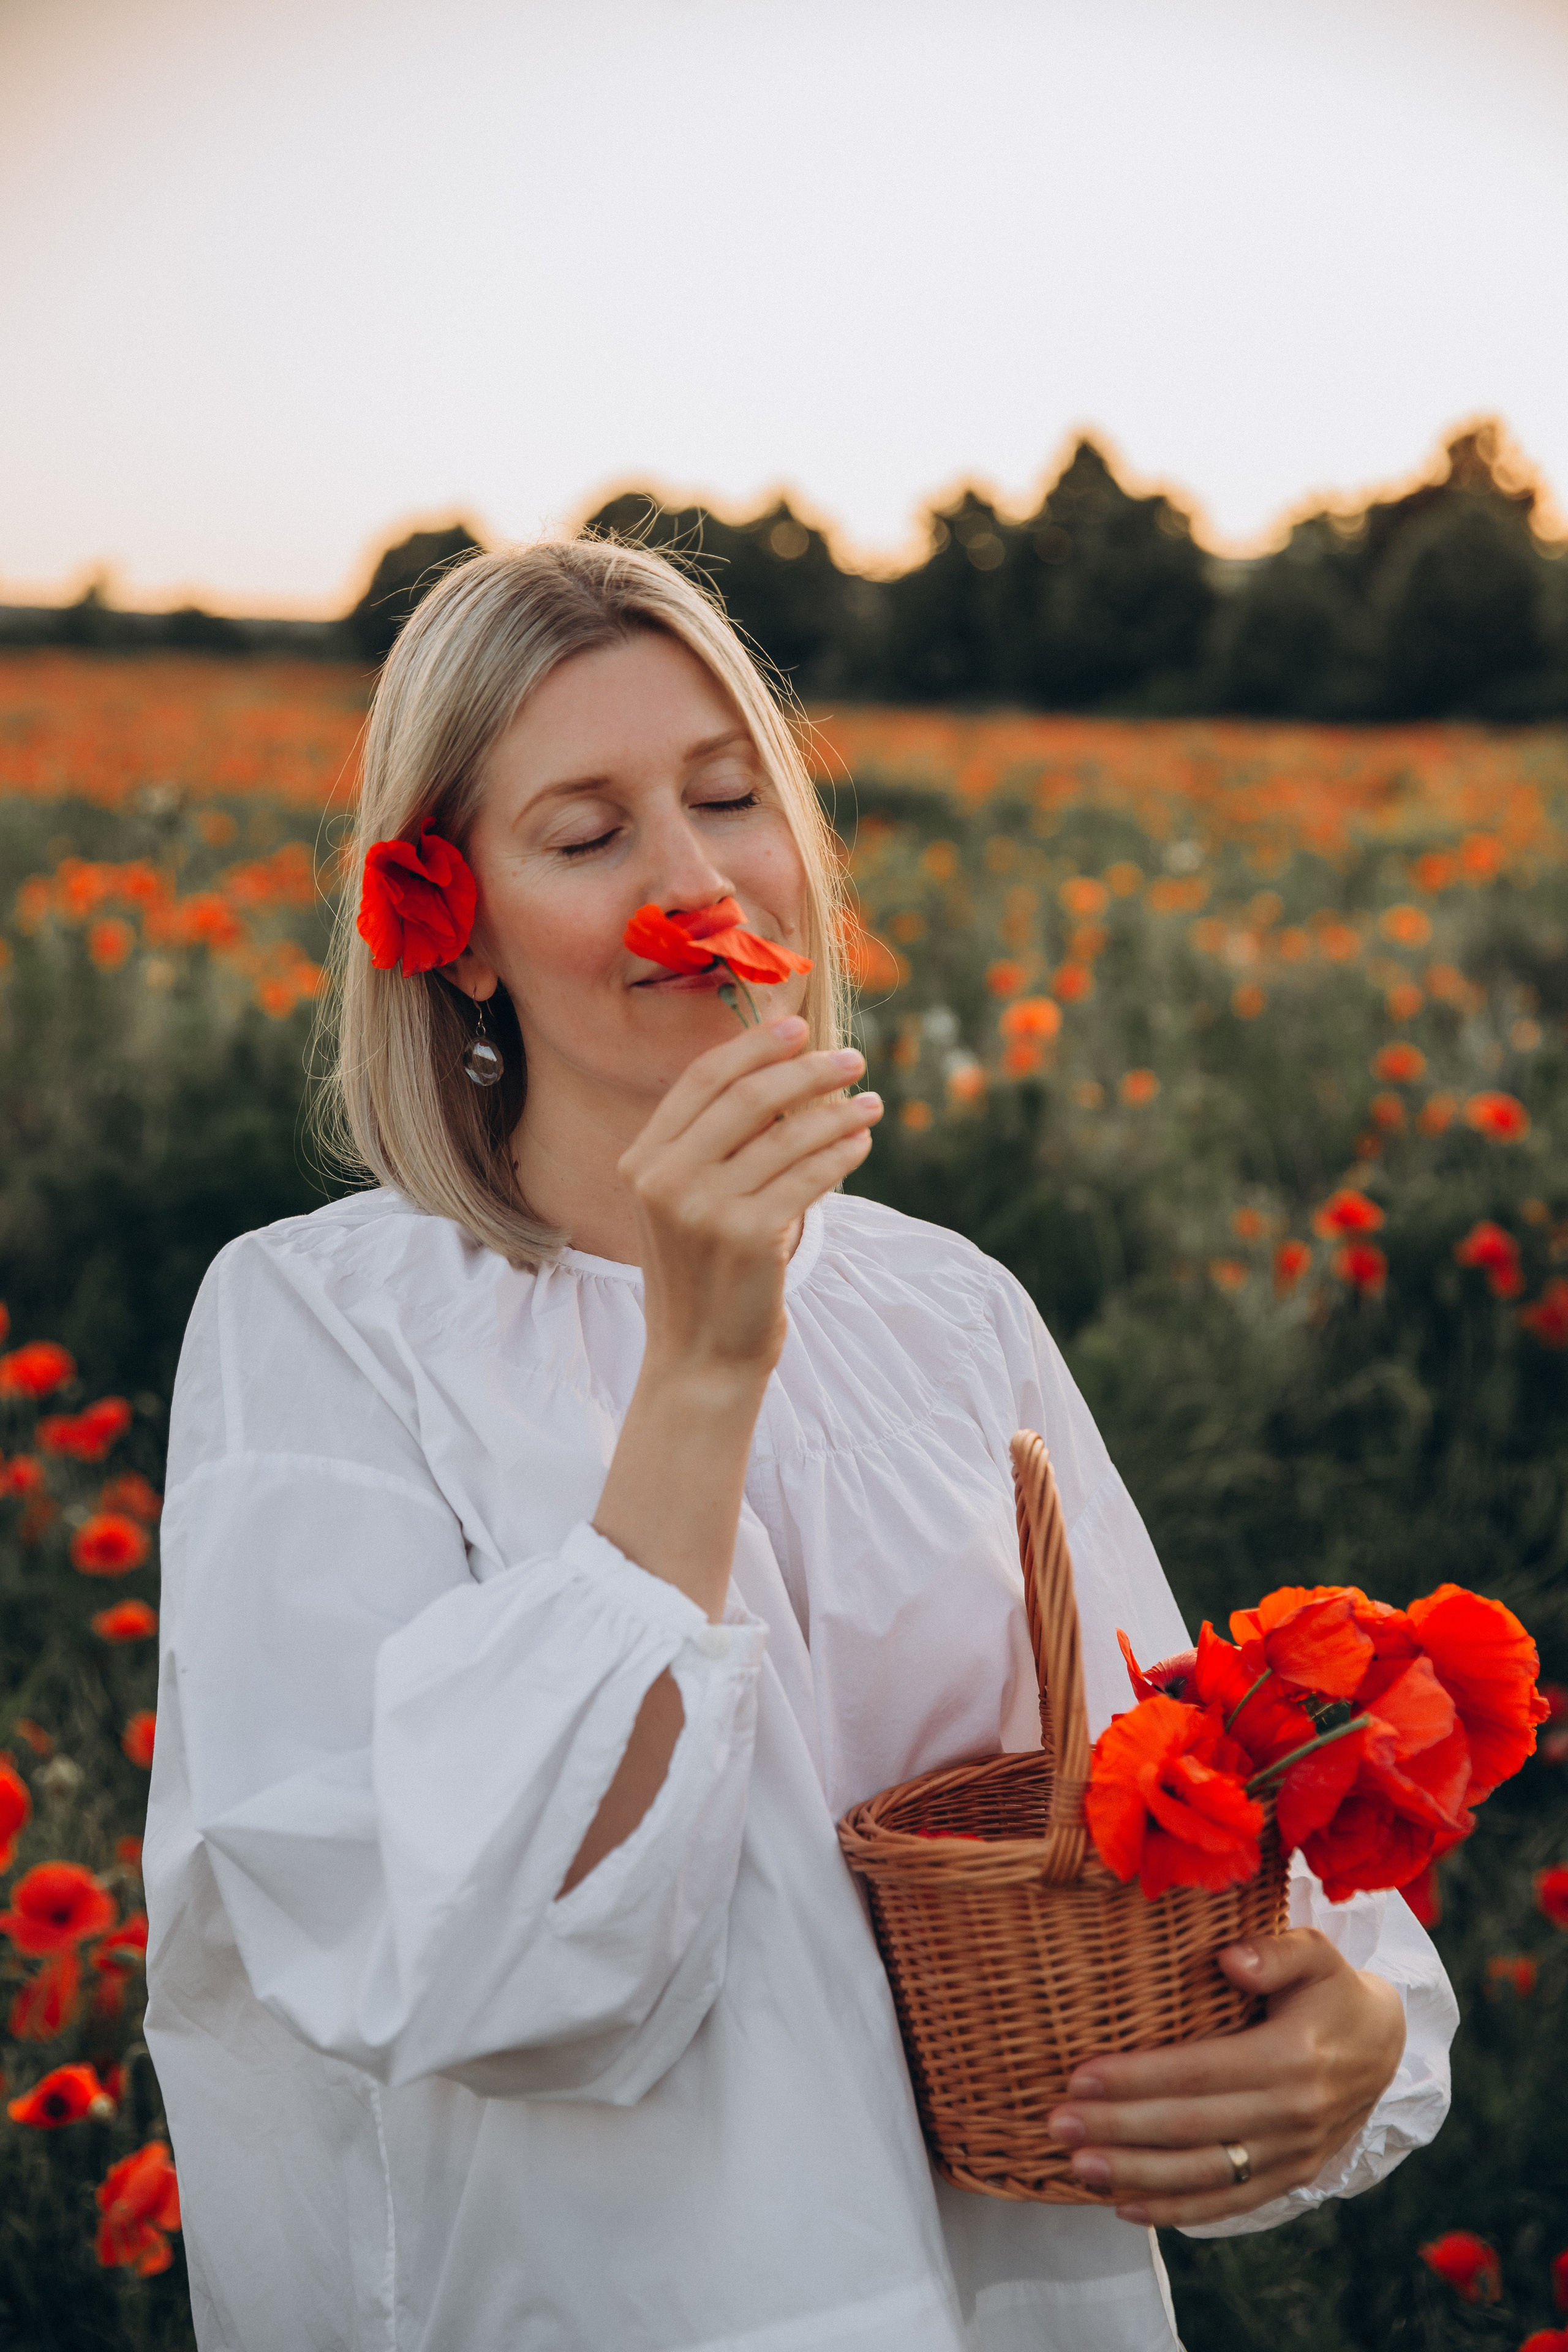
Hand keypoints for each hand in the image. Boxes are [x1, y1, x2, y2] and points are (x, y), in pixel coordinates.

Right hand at [619, 1013, 879, 1384]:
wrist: (699, 1357)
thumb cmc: (703, 1274)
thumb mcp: (684, 1203)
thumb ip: (714, 1145)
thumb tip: (785, 1076)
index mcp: (642, 1160)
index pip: (703, 1078)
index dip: (755, 1045)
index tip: (799, 1028)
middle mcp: (664, 1178)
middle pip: (748, 1095)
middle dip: (807, 1070)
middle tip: (853, 1060)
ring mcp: (703, 1208)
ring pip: (787, 1135)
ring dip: (838, 1113)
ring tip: (872, 1104)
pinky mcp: (748, 1236)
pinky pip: (809, 1176)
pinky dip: (841, 1153)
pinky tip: (860, 1142)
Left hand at [1044, 1929, 1406, 2227]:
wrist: (1387, 2046)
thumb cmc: (1333, 1990)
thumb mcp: (1317, 1954)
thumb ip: (1276, 1950)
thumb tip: (1228, 1959)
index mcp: (1292, 2057)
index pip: (1199, 2073)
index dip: (1138, 2078)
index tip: (1080, 2075)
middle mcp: (1293, 2115)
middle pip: (1191, 2129)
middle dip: (1119, 2129)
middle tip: (1058, 2123)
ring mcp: (1293, 2154)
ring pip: (1204, 2175)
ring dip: (1136, 2175)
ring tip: (1077, 2166)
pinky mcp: (1291, 2177)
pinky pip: (1229, 2202)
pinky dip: (1177, 2211)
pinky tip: (1125, 2205)